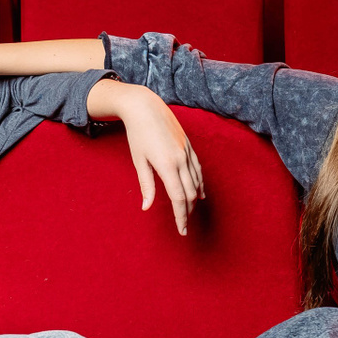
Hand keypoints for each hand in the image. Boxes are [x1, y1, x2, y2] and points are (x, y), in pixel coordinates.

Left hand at [92, 80, 205, 234]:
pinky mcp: (188, 146)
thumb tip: (147, 207)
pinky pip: (198, 170)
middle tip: (184, 227)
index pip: (178, 198)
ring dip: (194, 200)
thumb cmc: (138, 134)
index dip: (181, 217)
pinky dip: (200, 184)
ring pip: (196, 183)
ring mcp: (187, 152)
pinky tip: (199, 193)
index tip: (182, 230)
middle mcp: (181, 160)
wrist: (145, 106)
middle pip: (189, 194)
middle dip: (187, 212)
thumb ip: (146, 185)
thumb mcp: (139, 161)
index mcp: (167, 165)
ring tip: (189, 213)